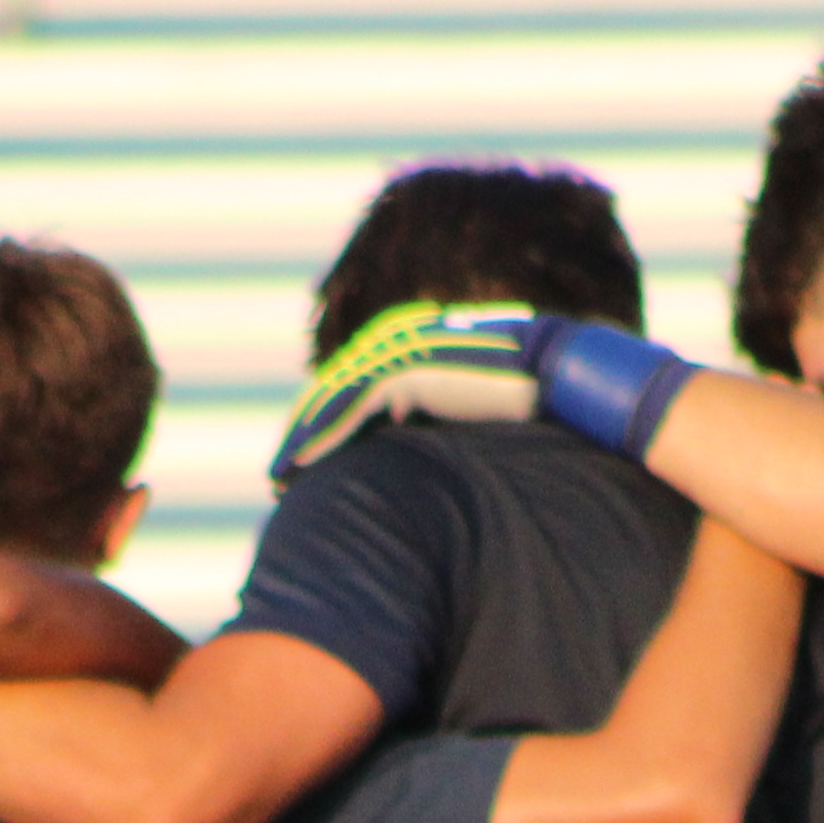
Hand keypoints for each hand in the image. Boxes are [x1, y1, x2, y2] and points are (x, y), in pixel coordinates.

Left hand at [273, 303, 549, 483]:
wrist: (545, 371)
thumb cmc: (511, 393)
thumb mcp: (456, 405)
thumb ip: (424, 413)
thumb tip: (400, 436)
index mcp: (401, 349)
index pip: (347, 389)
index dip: (322, 426)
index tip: (303, 464)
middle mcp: (391, 344)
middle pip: (330, 392)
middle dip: (302, 435)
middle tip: (278, 475)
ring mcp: (397, 353)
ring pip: (333, 400)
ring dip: (304, 441)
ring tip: (282, 479)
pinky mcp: (406, 370)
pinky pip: (353, 407)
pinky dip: (326, 437)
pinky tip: (304, 465)